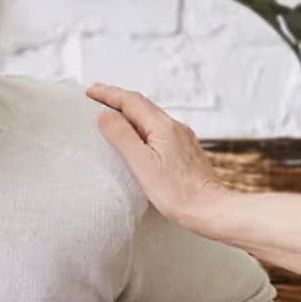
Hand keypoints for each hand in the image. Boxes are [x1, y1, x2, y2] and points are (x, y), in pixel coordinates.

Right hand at [87, 83, 228, 235]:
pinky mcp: (185, 152)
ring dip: (130, 114)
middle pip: (142, 106)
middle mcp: (176, 128)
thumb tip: (105, 115)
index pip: (131, 101)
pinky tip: (137, 138)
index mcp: (163, 127)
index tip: (90, 91)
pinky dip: (142, 128)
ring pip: (151, 118)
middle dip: (117, 100)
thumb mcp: (142, 165)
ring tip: (112, 116)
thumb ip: (122, 137)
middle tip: (96, 97)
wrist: (211, 210)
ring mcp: (183, 140)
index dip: (108, 94)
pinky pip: (159, 132)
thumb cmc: (178, 193)